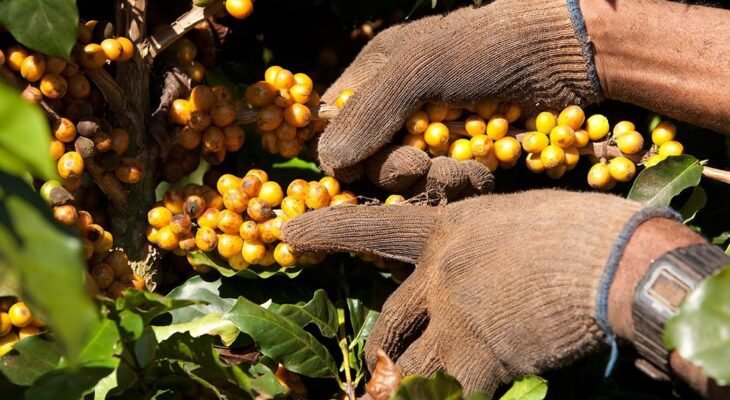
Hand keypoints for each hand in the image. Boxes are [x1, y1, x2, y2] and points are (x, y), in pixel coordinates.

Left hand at [282, 190, 679, 394]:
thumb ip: (492, 249)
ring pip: (405, 371)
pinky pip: (443, 397)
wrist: (615, 261)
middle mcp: (438, 276)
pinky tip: (460, 396)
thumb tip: (493, 273)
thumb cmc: (583, 232)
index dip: (328, 231)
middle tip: (372, 368)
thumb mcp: (524, 222)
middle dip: (378, 356)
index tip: (287, 234)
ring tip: (380, 393)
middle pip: (387, 325)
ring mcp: (451, 319)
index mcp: (447, 233)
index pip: (373, 229)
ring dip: (398, 390)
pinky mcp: (475, 359)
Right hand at [317, 0, 601, 197]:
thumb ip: (371, 112)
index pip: (336, 125)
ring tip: (464, 168)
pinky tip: (483, 172)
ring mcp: (435, 134)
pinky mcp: (466, 155)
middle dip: (396, 171)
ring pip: (410, 182)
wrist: (570, 55)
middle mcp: (400, 107)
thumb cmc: (491, 47)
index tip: (361, 171)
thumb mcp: (422, 68)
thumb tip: (327, 163)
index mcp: (377, 74)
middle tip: (421, 165)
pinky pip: (446, 186)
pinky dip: (461, 185)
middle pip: (370, 162)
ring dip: (434, 181)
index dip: (344, 155)